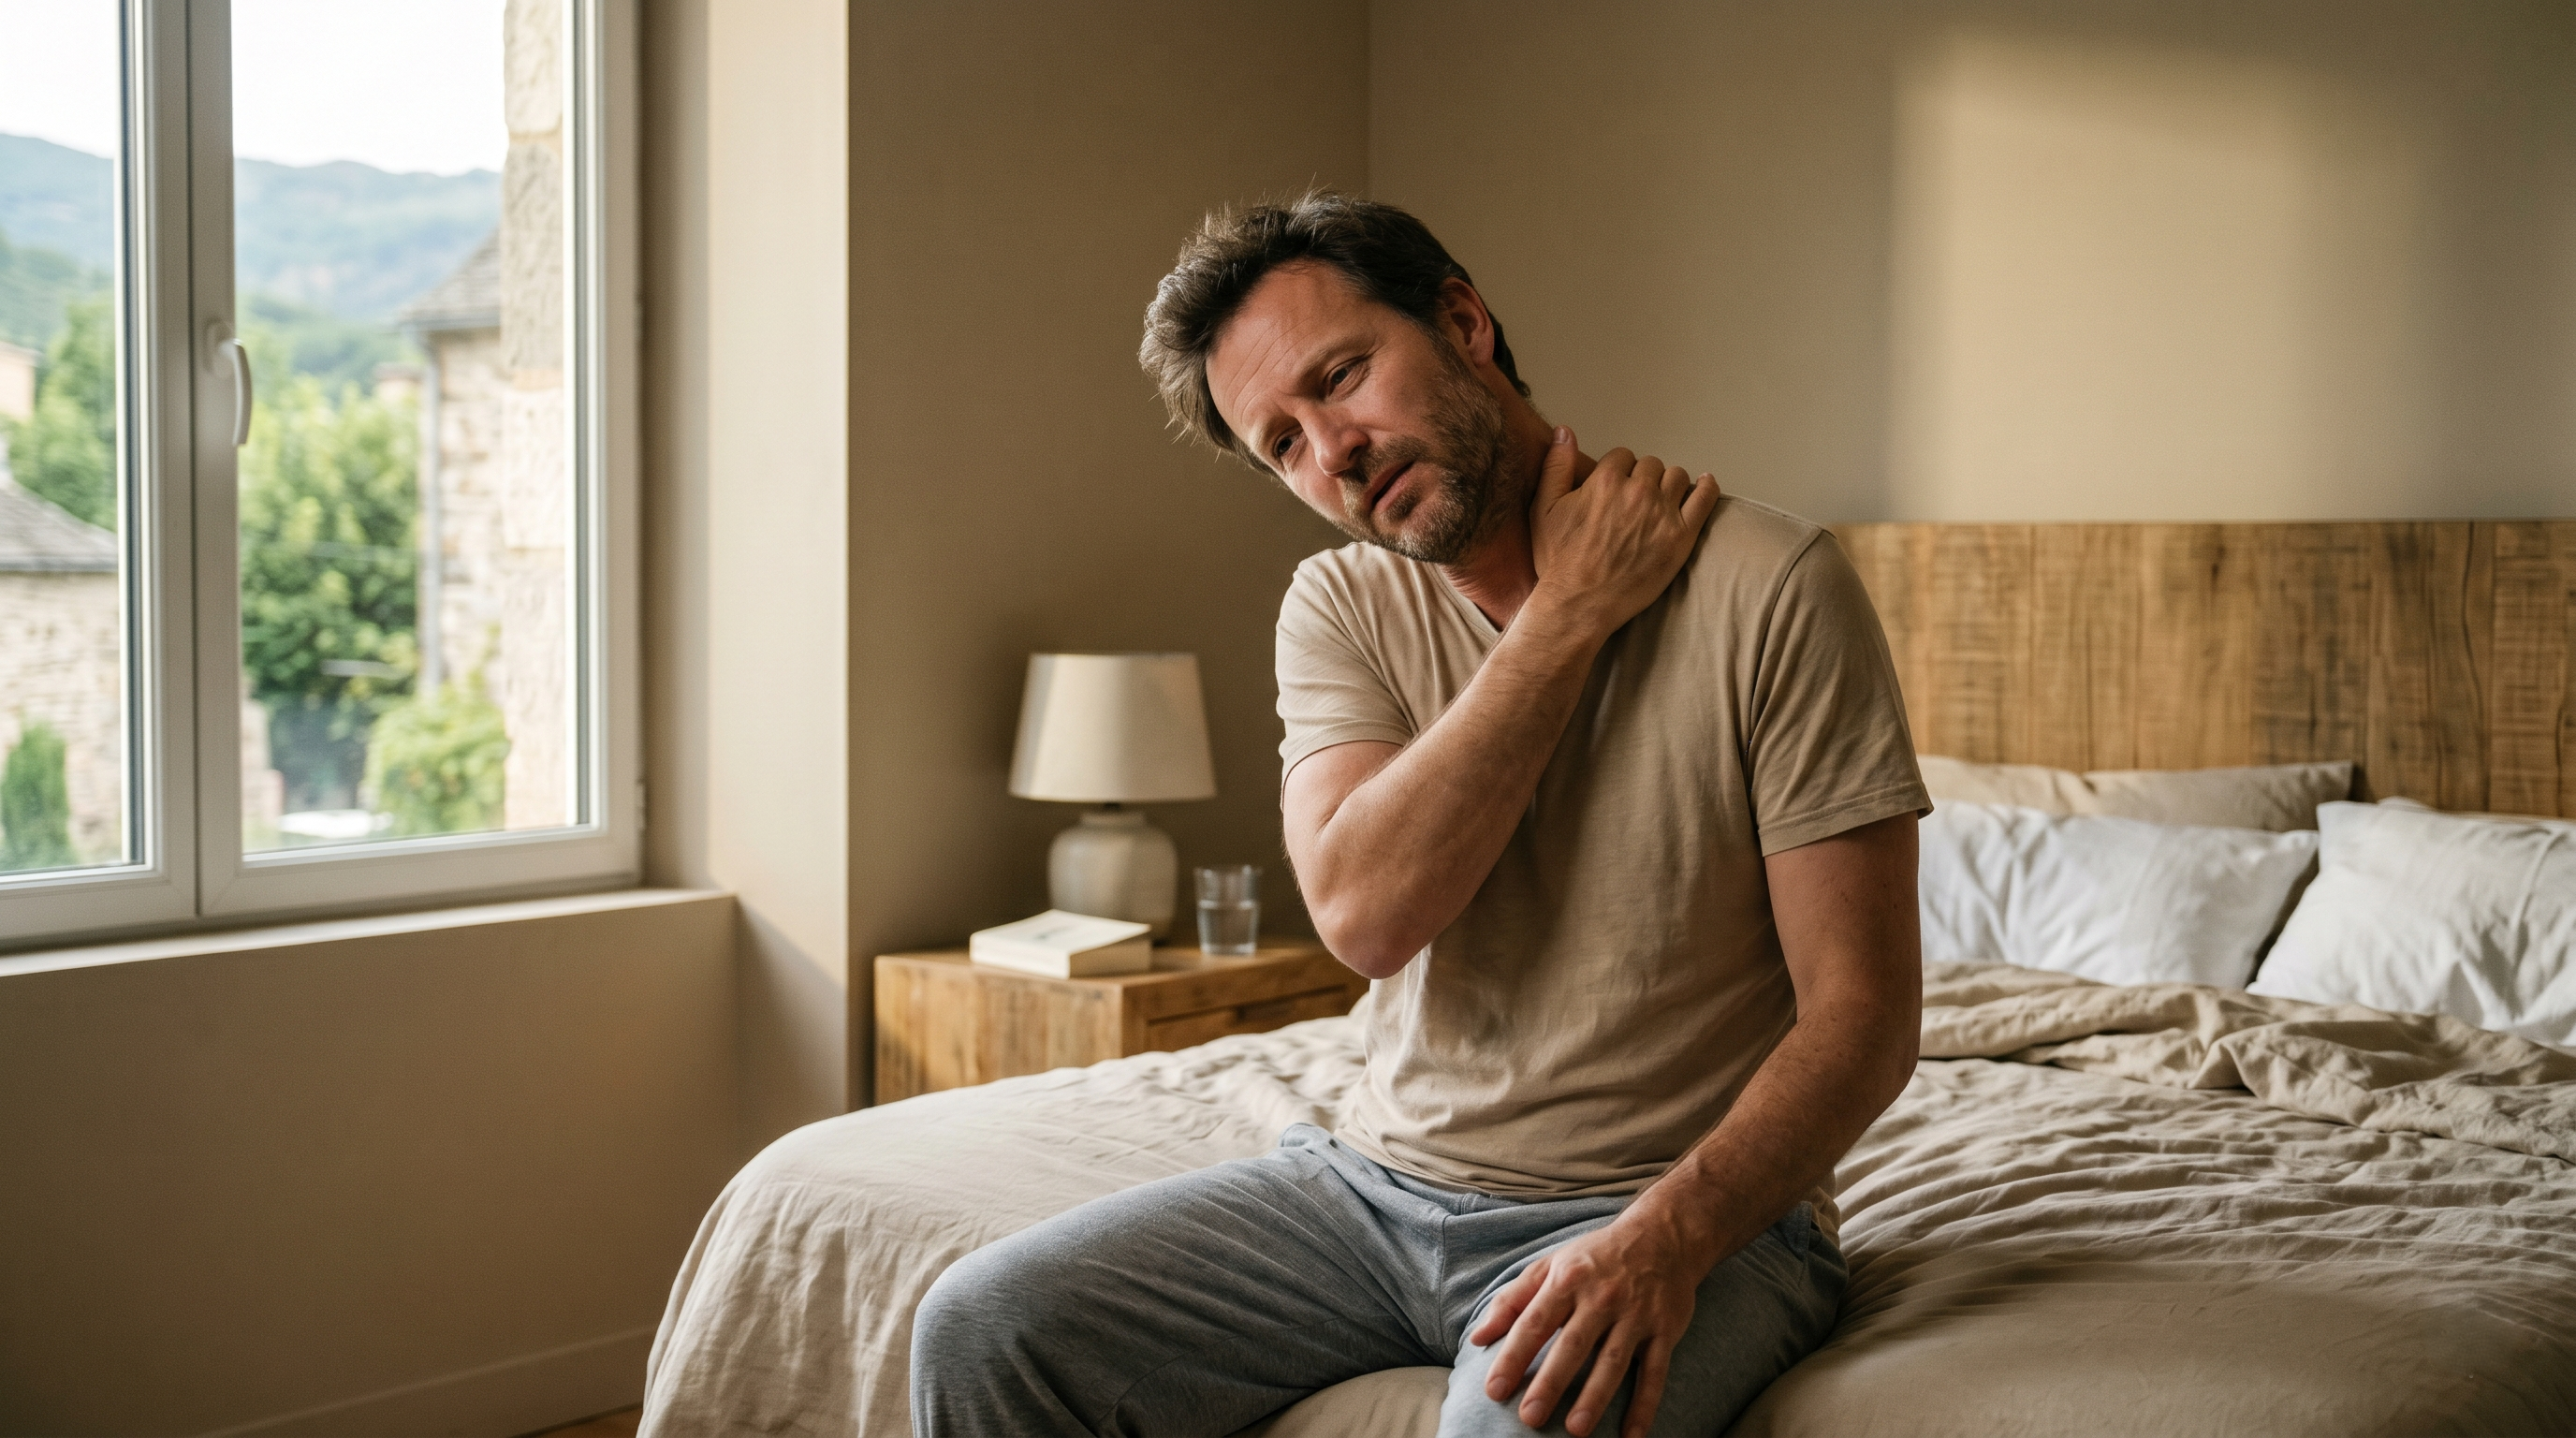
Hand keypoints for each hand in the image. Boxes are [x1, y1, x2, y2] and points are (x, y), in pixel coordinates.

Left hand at [1468, 1213, 1704, 1436]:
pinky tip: (1631, 1436)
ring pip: (1612, 1362)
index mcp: (1567, 1280)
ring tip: (1575, 1429)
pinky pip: (1654, 1372)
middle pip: (1572, 1346)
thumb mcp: (1551, 1265)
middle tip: (1530, 1417)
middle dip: (1551, 1383)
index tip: (1495, 1390)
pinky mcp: (1665, 1330)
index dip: (1513, 1357)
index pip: (1534, 1323)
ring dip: (1595, 1398)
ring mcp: (1636, 1314)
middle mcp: (1602, 1297)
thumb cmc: (1596, 1256)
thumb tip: (1478, 1337)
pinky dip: (1645, 1405)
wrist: (1664, 1235)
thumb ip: (1512, 1301)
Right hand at [1527, 427, 1718, 640]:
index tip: (1616, 488)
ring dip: (1670, 484)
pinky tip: (1704, 484)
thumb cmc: (1559, 562)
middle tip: (1636, 501)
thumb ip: (1556, 466)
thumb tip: (1564, 432)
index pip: (1623, 456)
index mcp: (1605, 481)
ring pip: (1677, 477)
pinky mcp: (1681, 537)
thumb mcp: (1545, 509)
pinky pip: (1704, 499)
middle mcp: (1637, 492)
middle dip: (1644, 478)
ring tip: (1661, 501)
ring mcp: (1662, 514)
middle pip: (1651, 465)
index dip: (1618, 472)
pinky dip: (1707, 488)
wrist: (1579, 604)